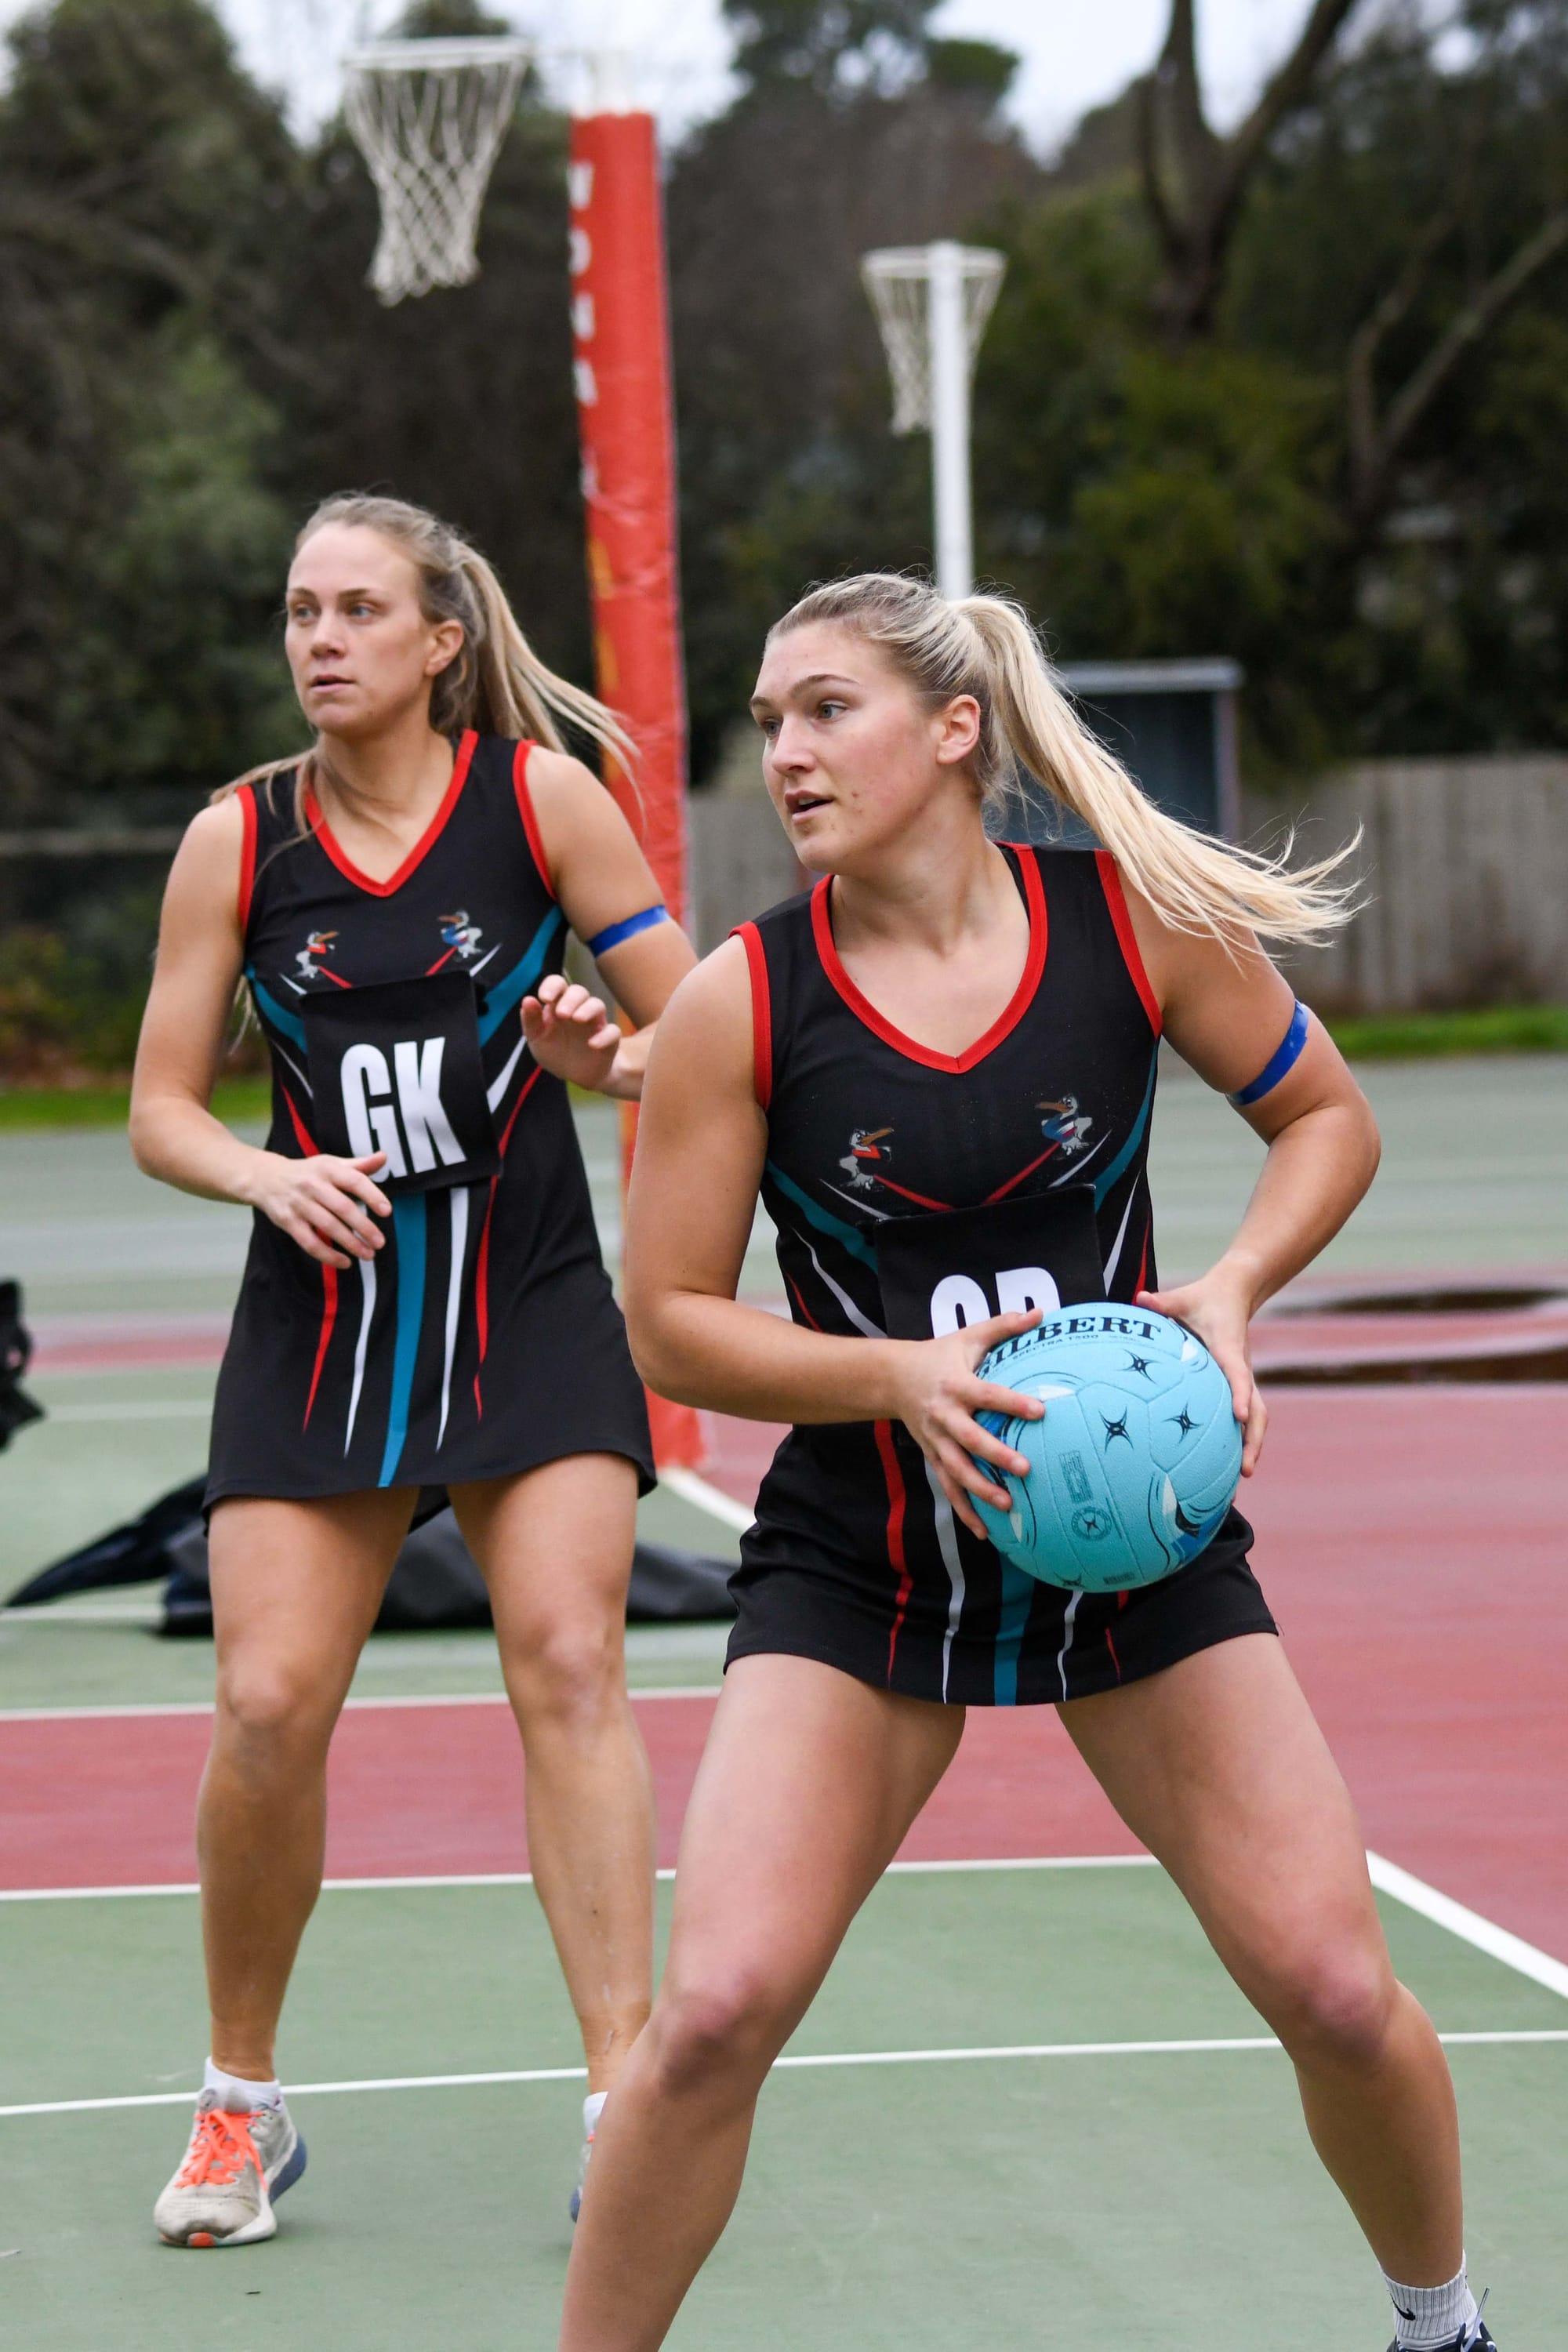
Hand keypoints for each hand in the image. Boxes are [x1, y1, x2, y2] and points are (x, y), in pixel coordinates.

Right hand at [248, 1149, 390, 1270]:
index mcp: (327, 1168)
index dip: (372, 1195)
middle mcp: (313, 1185)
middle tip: (380, 1242)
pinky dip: (328, 1255)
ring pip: (328, 1227)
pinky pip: (310, 1242)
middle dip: (363, 1227)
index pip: (354, 1180)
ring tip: (368, 1255)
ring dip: (350, 1243)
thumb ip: (358, 1165)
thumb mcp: (331, 1164)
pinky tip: (344, 1262)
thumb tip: (383, 1157)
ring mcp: (299, 1204)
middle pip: (342, 1208)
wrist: (265, 1178)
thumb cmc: (308, 1172)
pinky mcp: (288, 1222)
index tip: (387, 1211)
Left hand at [522, 974, 623, 1093]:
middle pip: (579, 991)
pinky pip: (612, 1032)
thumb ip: (531, 1020)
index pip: (558, 984)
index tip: (544, 998)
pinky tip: (592, 1044)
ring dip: (588, 1009)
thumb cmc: (554, 1052)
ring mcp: (595, 1023)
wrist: (573, 1076)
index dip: (552, 986)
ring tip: (577, 1019)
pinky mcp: (608, 1040)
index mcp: (558, 1005)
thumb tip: (527, 999)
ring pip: (597, 1005)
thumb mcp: (537, 1038)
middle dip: (571, 999)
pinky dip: (604, 1036)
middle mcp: (578, 1009)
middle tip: (562, 1014)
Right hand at [888, 1308, 1045, 1539]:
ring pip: (957, 1470)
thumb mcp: (968, 1336)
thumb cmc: (939, 1355)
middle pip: (970, 1439)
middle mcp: (944, 1416)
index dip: (1012, 1404)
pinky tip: (985, 1532)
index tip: (1040, 1411)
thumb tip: (1041, 1313)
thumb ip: (1004, 1326)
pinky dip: (965, 1511)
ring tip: (1008, 1504)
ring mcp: (936, 1441)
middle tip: (1025, 1468)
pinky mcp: (933, 1457)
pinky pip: (949, 1488)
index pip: (987, 1395)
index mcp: (955, 1385)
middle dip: (996, 1455)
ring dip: (981, 1490)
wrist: (892, 1378)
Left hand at [1136, 1262, 1266, 1474]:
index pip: (1238, 1375)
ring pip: (1255, 1417)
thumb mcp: (1182, 1297)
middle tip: (1244, 1471)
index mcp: (1228, 1350)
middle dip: (1252, 1440)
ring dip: (1251, 1446)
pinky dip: (1241, 1439)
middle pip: (1256, 1410)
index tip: (1237, 1417)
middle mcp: (1240, 1368)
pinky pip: (1244, 1416)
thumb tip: (1140, 1299)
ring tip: (1240, 1479)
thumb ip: (1162, 1302)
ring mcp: (1242, 1379)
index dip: (1240, 1394)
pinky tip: (1226, 1465)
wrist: (1233, 1293)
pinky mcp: (1237, 1385)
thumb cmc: (1203, 1298)